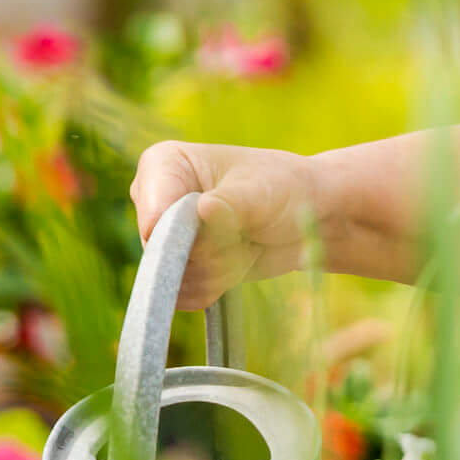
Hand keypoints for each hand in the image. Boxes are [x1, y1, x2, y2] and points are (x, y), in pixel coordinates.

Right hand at [127, 141, 322, 311]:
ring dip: (219, 270)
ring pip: (176, 277)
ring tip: (245, 242)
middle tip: (244, 233)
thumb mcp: (260, 191)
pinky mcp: (178, 267)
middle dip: (210, 254)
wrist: (306, 216)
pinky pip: (186, 295)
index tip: (224, 223)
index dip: (184, 235)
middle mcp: (154, 200)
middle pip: (162, 252)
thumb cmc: (282, 188)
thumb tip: (204, 211)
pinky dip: (218, 285)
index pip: (153, 217)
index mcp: (163, 164)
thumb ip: (230, 204)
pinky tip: (239, 259)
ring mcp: (164, 237)